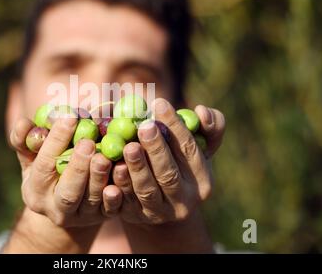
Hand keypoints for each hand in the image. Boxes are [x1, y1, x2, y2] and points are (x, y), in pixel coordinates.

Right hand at [9, 116, 122, 226]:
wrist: (67, 204)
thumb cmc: (48, 170)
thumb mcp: (32, 157)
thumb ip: (25, 140)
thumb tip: (24, 123)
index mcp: (35, 191)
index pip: (43, 166)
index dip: (55, 142)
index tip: (69, 118)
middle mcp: (56, 209)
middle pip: (68, 191)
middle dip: (78, 167)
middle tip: (88, 142)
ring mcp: (81, 217)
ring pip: (91, 200)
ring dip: (99, 178)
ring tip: (106, 156)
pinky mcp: (102, 218)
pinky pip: (112, 208)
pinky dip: (117, 193)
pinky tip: (122, 172)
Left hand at [112, 98, 224, 224]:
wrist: (161, 202)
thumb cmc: (180, 163)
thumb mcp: (198, 147)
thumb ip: (208, 126)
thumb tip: (201, 111)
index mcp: (202, 181)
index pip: (189, 150)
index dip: (175, 127)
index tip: (159, 103)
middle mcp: (183, 201)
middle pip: (168, 174)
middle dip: (156, 149)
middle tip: (144, 126)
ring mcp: (158, 212)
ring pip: (146, 190)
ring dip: (137, 168)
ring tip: (128, 146)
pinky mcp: (135, 217)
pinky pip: (124, 202)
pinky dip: (119, 186)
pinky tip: (113, 169)